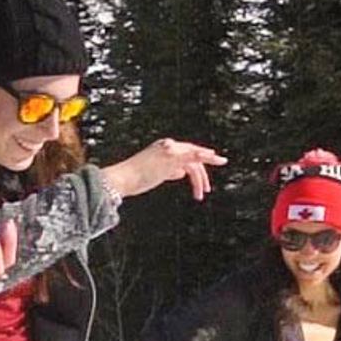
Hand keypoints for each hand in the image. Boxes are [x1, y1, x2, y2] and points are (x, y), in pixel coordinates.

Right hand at [101, 139, 228, 202]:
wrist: (122, 179)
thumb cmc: (133, 179)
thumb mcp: (155, 174)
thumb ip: (170, 171)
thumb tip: (182, 173)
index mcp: (163, 147)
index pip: (185, 153)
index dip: (196, 162)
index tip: (204, 174)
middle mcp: (168, 146)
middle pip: (192, 156)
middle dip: (202, 172)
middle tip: (207, 189)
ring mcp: (171, 150)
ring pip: (194, 161)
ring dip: (201, 179)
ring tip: (202, 194)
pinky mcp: (172, 157)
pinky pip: (194, 156)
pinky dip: (206, 157)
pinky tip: (217, 159)